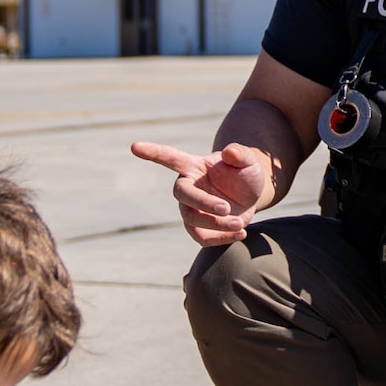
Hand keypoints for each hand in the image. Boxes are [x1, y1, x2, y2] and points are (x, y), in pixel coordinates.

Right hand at [129, 141, 268, 245]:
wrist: (250, 196)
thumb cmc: (244, 174)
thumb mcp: (248, 161)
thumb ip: (240, 154)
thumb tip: (230, 152)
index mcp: (193, 167)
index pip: (170, 158)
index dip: (153, 152)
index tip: (135, 146)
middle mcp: (187, 188)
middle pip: (182, 195)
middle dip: (203, 203)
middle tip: (227, 208)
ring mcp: (190, 209)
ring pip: (191, 220)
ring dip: (216, 224)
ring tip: (239, 224)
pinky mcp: (198, 228)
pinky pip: (202, 238)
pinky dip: (222, 238)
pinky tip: (241, 233)